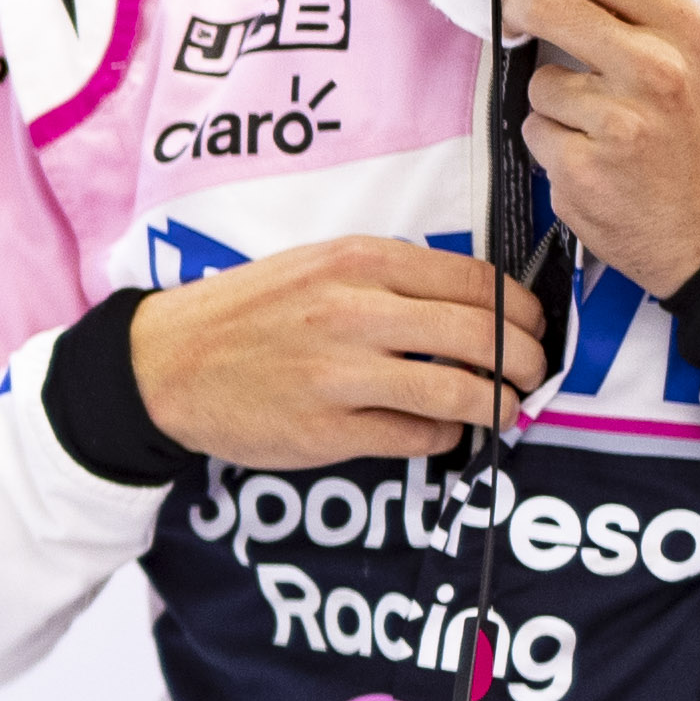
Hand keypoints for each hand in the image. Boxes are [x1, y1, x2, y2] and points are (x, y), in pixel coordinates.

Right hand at [131, 237, 553, 468]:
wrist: (166, 363)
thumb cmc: (249, 314)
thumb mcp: (318, 266)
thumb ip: (391, 280)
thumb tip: (476, 310)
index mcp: (358, 261)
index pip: (476, 280)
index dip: (522, 309)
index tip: (533, 328)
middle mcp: (353, 311)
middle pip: (482, 336)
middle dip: (527, 362)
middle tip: (533, 375)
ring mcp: (340, 374)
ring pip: (459, 393)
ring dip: (498, 406)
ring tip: (504, 411)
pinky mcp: (327, 430)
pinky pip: (417, 439)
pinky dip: (443, 438)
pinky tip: (437, 432)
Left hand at [496, 0, 699, 295]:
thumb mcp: (697, 64)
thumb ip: (639, 23)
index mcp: (685, 31)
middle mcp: (654, 68)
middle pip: (548, 6)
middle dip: (517, 8)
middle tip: (514, 17)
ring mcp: (616, 120)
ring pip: (539, 83)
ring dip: (553, 103)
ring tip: (600, 130)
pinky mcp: (582, 168)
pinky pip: (537, 134)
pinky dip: (554, 148)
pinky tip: (594, 163)